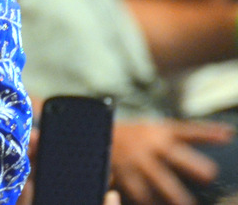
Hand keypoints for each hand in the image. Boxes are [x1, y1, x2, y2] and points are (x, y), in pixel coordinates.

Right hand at [110, 119, 232, 204]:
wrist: (99, 133)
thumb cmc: (140, 135)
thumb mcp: (161, 128)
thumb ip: (193, 133)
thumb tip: (229, 134)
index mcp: (162, 131)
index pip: (188, 131)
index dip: (208, 133)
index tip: (228, 136)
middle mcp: (152, 145)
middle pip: (175, 155)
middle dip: (192, 165)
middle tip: (209, 175)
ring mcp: (138, 161)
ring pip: (158, 179)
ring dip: (174, 193)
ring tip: (185, 203)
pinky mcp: (126, 175)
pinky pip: (139, 191)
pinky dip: (149, 200)